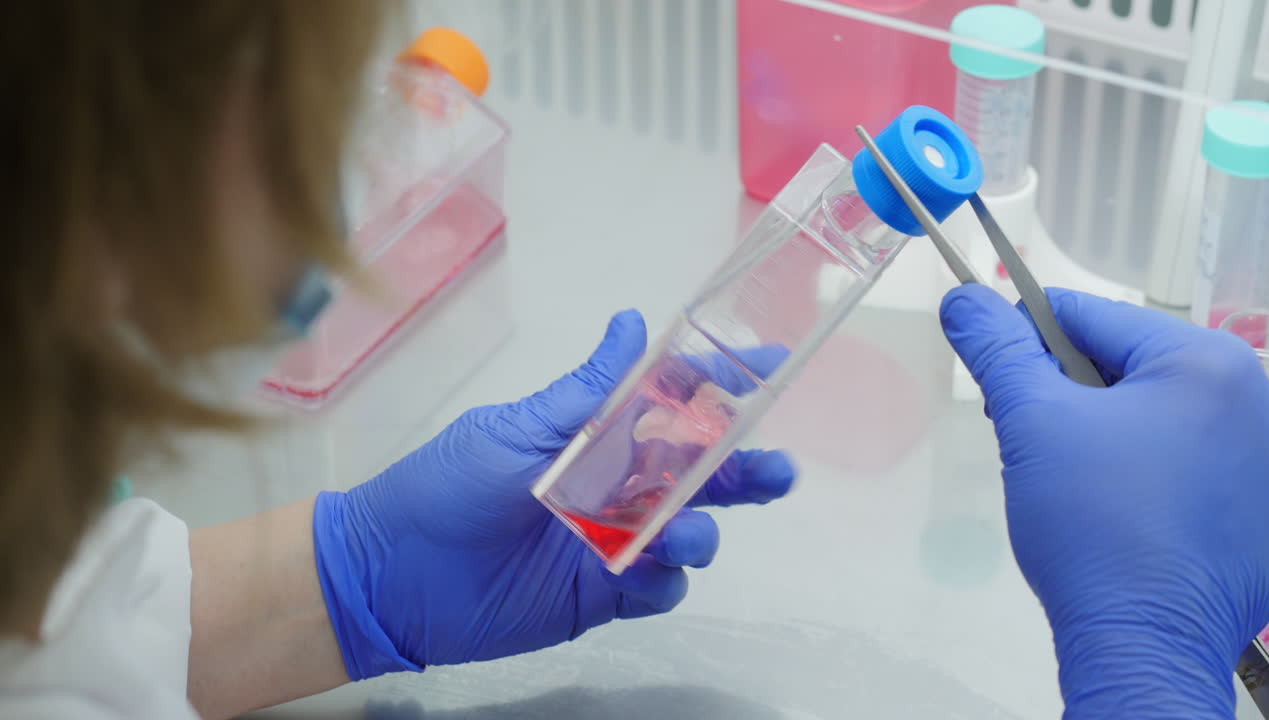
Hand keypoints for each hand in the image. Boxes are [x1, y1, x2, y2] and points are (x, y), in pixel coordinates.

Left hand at [312, 310, 794, 678]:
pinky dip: (665, 580)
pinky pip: (656, 589)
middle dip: (745, 470)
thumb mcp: (516, 427)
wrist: (391, 575)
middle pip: (700, 476)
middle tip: (776, 470)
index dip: (723, 389)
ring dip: (701, 530)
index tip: (771, 366)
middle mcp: (615, 488)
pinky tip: (648, 569)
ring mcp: (612, 542)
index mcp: (597, 438)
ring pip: (687, 534)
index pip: (673, 407)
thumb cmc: (446, 486)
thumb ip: (586, 391)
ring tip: (683, 530)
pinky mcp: (600, 595)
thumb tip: (631, 323)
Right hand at [940, 285, 1268, 718]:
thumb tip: (964, 299)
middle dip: (1070, 396)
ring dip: (1107, 434)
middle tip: (1039, 446)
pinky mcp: (1268, 509)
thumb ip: (996, 349)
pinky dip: (1150, 474)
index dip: (1028, 341)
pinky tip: (1123, 514)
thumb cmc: (1091, 525)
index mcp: (1206, 362)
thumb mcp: (1031, 421)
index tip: (1001, 385)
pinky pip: (1193, 463)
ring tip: (1078, 485)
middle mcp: (1257, 398)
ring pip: (1158, 415)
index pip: (1090, 317)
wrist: (1144, 643)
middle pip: (1128, 366)